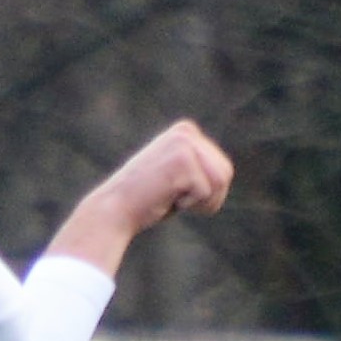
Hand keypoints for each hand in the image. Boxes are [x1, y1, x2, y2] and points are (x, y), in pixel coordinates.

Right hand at [51, 120, 233, 273]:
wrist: (114, 209)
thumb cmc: (146, 200)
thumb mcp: (176, 177)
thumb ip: (198, 168)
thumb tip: (224, 172)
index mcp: (186, 131)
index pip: (223, 168)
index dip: (205, 192)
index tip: (175, 190)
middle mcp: (187, 131)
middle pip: (225, 173)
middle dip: (205, 197)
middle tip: (173, 196)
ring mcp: (184, 143)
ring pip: (220, 182)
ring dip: (198, 201)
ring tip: (170, 195)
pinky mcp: (182, 160)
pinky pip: (205, 193)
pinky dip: (187, 204)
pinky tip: (164, 197)